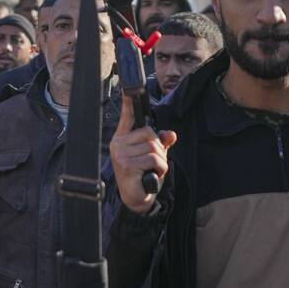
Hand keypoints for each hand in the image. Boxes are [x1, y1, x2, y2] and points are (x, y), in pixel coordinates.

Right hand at [110, 93, 176, 214]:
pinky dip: (160, 168)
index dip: (128, 104)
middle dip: (159, 148)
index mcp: (123, 138)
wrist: (135, 197)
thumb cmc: (142, 174)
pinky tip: (152, 175)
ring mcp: (120, 154)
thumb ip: (160, 143)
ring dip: (161, 161)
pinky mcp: (126, 165)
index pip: (126, 117)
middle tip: (154, 162)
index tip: (129, 91)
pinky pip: (153, 159)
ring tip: (153, 170)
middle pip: (149, 134)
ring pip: (153, 147)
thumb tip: (170, 135)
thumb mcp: (154, 156)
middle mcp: (118, 143)